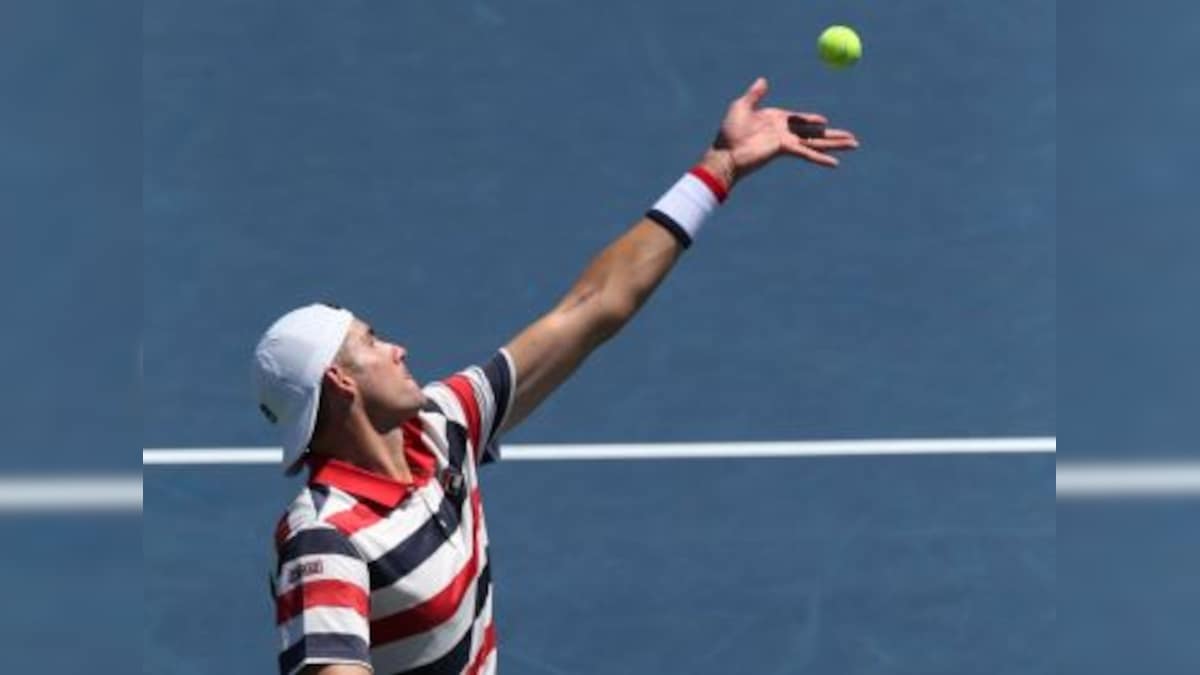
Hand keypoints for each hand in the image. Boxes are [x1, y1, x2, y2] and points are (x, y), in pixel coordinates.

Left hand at [705, 77, 858, 184]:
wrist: (725, 153)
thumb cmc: (729, 132)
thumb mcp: (741, 106)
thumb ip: (755, 94)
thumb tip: (763, 80)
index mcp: (776, 120)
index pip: (799, 120)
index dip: (812, 120)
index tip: (825, 121)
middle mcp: (785, 132)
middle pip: (815, 133)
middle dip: (833, 135)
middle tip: (852, 137)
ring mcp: (787, 142)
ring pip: (817, 142)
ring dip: (836, 144)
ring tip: (854, 145)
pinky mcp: (785, 149)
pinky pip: (808, 152)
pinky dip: (822, 157)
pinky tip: (835, 162)